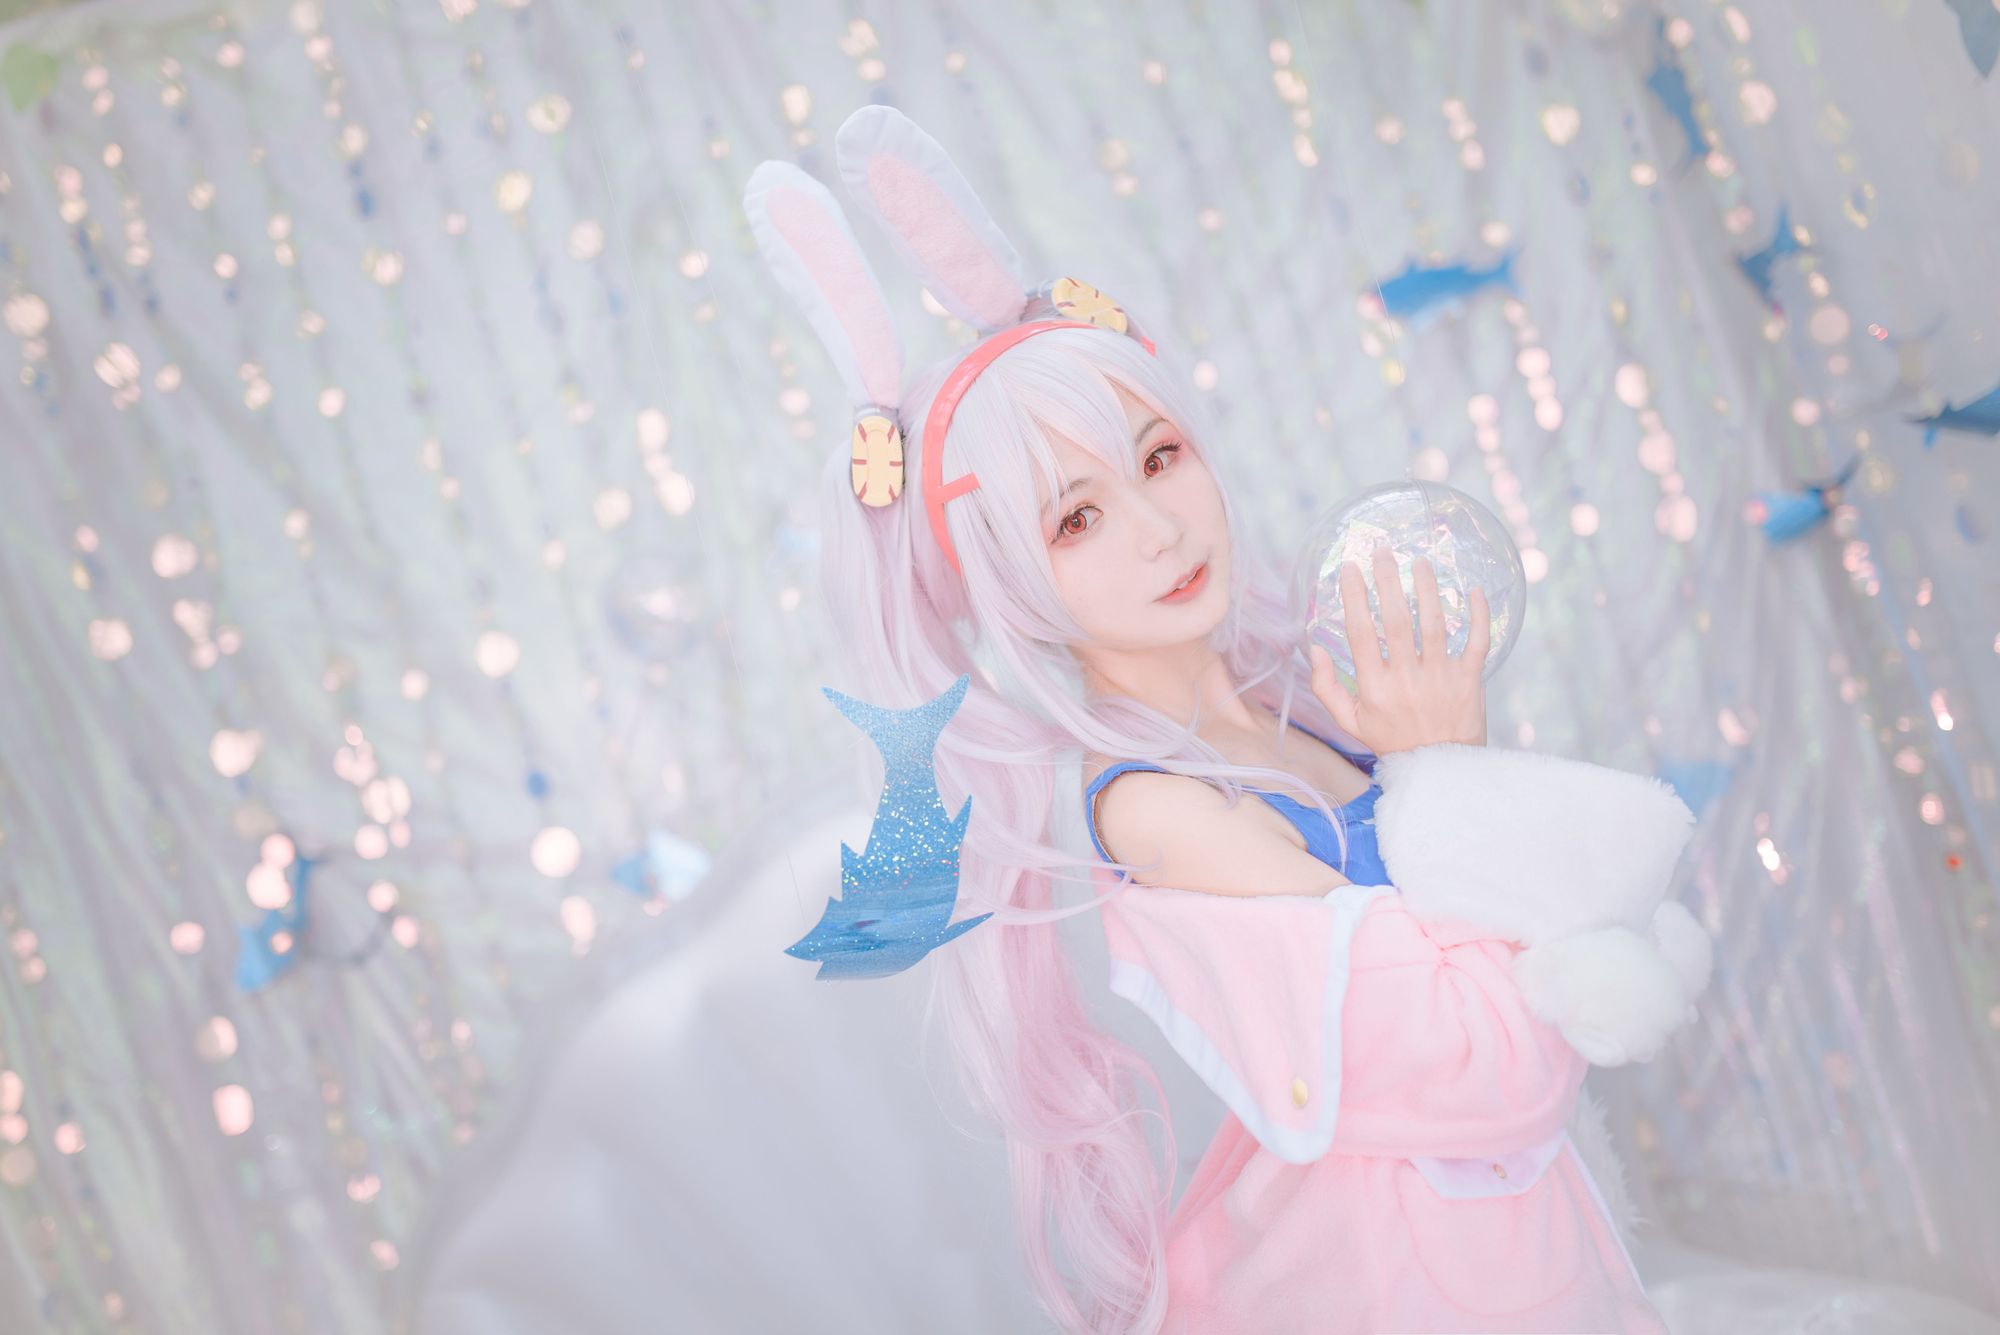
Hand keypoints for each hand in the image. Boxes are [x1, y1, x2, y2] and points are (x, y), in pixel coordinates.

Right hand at [1310, 548, 1488, 755]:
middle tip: (1383, 552)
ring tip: (1419, 562)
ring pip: (1434, 625)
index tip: (1350, 568)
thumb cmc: (1392, 740)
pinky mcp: (1470, 681)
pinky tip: (1474, 590)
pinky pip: (1477, 641)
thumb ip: (1327, 687)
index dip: (1354, 597)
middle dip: (1388, 581)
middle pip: (1396, 621)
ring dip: (1426, 589)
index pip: (1360, 633)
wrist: (1439, 768)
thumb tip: (1317, 647)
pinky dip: (1479, 615)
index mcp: (1375, 687)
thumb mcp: (1350, 722)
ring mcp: (1440, 678)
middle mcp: (1406, 679)